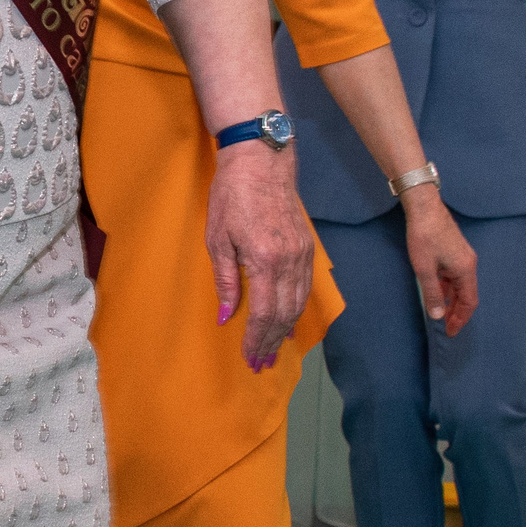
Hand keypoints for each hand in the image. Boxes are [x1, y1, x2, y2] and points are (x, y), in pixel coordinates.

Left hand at [203, 145, 314, 372]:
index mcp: (265, 259)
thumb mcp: (217, 239)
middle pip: (284, 314)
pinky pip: (304, 288)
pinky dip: (296, 310)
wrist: (261, 162)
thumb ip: (226, 281)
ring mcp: (303, 254)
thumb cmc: (232, 195)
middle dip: (271, 342)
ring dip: (285, 331)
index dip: (256, 339)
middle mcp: (289, 260)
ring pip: (298, 304)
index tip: (249, 357)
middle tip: (260, 364)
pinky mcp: (307, 248)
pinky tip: (288, 323)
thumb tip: (226, 317)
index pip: (264, 312)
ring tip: (272, 351)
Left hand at [403, 196, 477, 336]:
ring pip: (460, 285)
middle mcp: (468, 263)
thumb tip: (438, 316)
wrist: (424, 207)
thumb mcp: (425, 269)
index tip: (450, 332)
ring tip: (441, 314)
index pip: (469, 302)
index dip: (460, 319)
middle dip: (457, 312)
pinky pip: (454, 275)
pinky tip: (437, 293)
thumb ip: (433, 293)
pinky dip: (448, 287)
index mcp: (465, 269)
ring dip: (452, 300)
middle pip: (467, 295)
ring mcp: (462, 256)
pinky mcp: (454, 250)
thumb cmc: (424, 236)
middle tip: (446, 327)